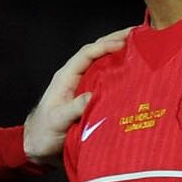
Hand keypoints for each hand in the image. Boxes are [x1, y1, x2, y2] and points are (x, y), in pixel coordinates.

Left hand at [23, 28, 128, 165]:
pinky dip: (122, 73)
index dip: (105, 46)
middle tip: (140, 34)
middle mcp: (76, 78)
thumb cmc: (44, 133)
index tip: (124, 44)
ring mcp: (84, 87)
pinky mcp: (91, 98)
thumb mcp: (58, 120)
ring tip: (143, 47)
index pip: (87, 54)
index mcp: (66, 77)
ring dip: (122, 54)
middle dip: (117, 40)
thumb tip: (93, 96)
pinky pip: (109, 81)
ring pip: (105, 64)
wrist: (38, 148)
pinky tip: (137, 72)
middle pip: (98, 53)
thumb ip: (74, 108)